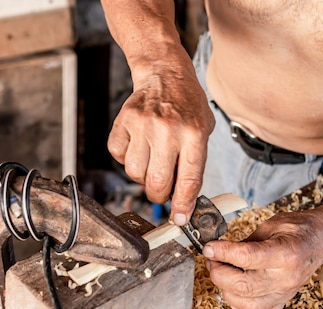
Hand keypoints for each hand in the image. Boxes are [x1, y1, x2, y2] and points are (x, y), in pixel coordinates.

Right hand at [108, 65, 214, 224]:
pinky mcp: (123, 121)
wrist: (165, 75)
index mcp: (194, 134)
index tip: (180, 219)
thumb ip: (195, 165)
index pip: (188, 180)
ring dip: (143, 177)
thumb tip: (183, 202)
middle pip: (157, 183)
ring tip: (153, 162)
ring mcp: (143, 124)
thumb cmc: (187, 107)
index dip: (183, 205)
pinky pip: (118, 156)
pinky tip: (139, 147)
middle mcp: (168, 129)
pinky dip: (126, 159)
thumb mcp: (204, 132)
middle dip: (160, 196)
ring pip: (134, 173)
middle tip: (163, 191)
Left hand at [203, 209, 322, 308]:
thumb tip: (218, 251)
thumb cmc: (299, 229)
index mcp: (286, 253)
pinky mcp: (283, 302)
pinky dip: (241, 307)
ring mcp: (285, 293)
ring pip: (245, 304)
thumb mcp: (271, 225)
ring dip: (225, 289)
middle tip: (212, 259)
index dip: (222, 252)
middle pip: (242, 285)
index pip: (246, 258)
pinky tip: (237, 291)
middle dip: (218, 272)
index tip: (210, 247)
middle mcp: (286, 278)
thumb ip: (246, 241)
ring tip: (222, 272)